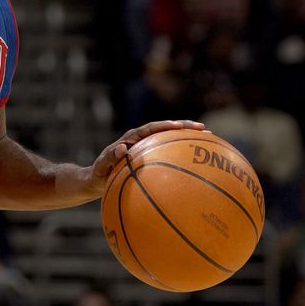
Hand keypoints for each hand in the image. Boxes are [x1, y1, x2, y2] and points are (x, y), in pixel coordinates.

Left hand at [90, 120, 205, 184]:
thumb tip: (122, 148)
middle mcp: (141, 140)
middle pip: (166, 130)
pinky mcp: (150, 158)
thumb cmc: (99, 173)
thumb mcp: (101, 166)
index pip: (151, 128)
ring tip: (208, 139)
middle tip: (203, 129)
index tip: (179, 126)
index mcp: (131, 139)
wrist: (97, 179)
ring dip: (187, 138)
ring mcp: (147, 148)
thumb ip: (110, 156)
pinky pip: (168, 154)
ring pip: (169, 140)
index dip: (165, 126)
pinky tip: (196, 162)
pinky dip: (181, 154)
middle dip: (184, 127)